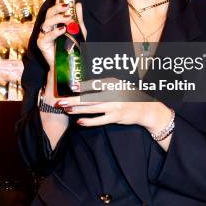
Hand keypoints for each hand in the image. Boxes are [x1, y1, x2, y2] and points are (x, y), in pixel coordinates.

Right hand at [37, 0, 87, 101]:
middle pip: (49, 13)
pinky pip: (47, 36)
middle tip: (67, 7)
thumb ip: (78, 19)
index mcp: (56, 22)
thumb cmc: (73, 49)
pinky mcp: (42, 44)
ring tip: (68, 18)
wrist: (68, 66)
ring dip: (58, 18)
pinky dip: (55, 32)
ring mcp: (44, 35)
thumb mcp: (80, 32)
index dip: (58, 0)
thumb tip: (78, 4)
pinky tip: (63, 29)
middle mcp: (48, 27)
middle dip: (58, 7)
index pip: (56, 8)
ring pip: (47, 22)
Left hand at [57, 78, 171, 132]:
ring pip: (92, 109)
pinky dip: (89, 121)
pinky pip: (100, 120)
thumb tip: (82, 87)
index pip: (94, 84)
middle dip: (74, 100)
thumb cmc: (128, 96)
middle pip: (89, 97)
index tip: (72, 87)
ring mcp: (114, 106)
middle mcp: (113, 94)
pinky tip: (79, 122)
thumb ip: (103, 86)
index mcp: (113, 84)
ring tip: (66, 110)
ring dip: (78, 110)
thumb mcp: (117, 86)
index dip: (82, 86)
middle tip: (61, 101)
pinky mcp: (116, 117)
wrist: (145, 108)